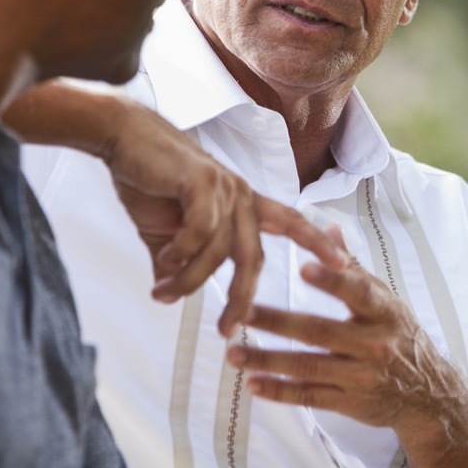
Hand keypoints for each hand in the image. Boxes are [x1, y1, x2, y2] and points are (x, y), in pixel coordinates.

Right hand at [100, 99, 345, 337]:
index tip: (344, 264)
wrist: (123, 137)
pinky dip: (181, 253)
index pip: (291, 223)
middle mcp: (242, 195)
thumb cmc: (148, 181)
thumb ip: (174, 262)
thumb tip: (166, 292)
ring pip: (219, 251)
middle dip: (242, 298)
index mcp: (243, 204)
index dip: (318, 243)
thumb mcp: (164, 233)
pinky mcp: (201, 182)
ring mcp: (224, 187)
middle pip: (254, 258)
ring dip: (189, 280)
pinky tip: (162, 263)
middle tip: (227, 330)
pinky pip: (201, 231)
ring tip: (162, 294)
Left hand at [227, 228, 467, 467]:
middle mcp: (374, 345)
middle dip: (278, 322)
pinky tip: (250, 384)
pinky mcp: (350, 403)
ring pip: (308, 367)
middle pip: (320, 331)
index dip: (332, 280)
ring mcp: (361, 377)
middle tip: (242, 312)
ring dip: (268, 360)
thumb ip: (353, 266)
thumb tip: (327, 228)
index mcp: (383, 312)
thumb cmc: (400, 335)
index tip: (302, 267)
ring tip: (233, 353)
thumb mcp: (385, 300)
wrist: (428, 394)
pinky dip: (279, 392)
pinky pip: (309, 397)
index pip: (357, 292)